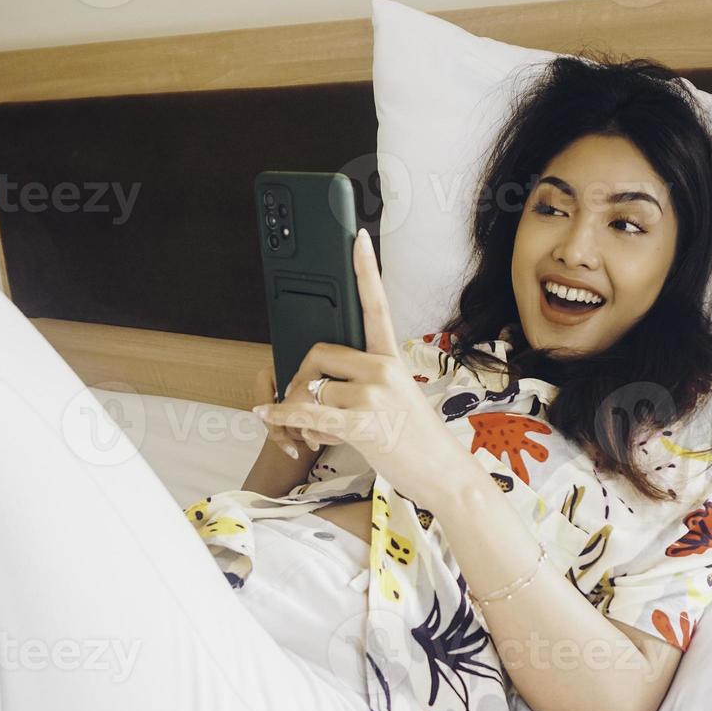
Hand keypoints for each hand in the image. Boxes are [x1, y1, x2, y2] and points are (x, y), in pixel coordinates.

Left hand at [253, 228, 471, 505]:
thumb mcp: (397, 398)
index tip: (357, 238)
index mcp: (392, 357)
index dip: (365, 269)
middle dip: (300, 377)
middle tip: (302, 399)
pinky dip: (282, 416)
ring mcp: (374, 395)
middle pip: (319, 352)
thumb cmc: (417, 439)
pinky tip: (267, 415)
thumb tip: (319, 386)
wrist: (444, 472)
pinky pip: (307, 411)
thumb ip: (364, 381)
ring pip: (310, 388)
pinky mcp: (362, 423)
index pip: (377, 305)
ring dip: (299, 412)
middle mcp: (383, 369)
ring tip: (315, 431)